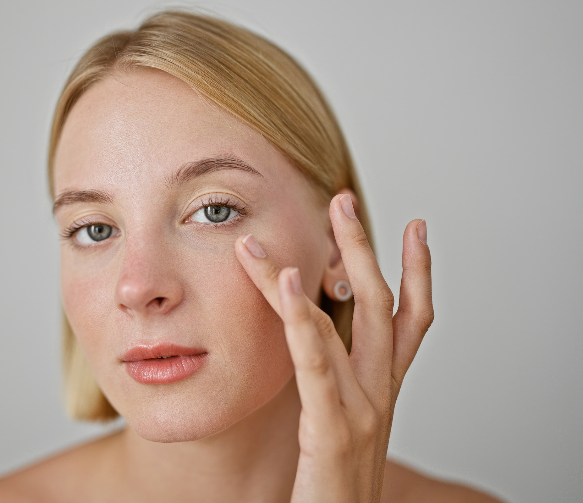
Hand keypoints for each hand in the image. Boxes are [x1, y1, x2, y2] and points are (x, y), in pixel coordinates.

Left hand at [234, 194, 432, 501]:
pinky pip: (316, 363)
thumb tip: (312, 346)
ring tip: (304, 222)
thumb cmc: (333, 488)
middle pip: (380, 305)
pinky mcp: (333, 430)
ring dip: (321, 265)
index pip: (408, 321)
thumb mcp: (340, 426)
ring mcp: (361, 409)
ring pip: (344, 320)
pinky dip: (300, 318)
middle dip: (364, 248)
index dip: (417, 272)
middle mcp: (379, 394)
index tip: (413, 228)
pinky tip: (285, 281)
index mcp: (381, 391)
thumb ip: (333, 387)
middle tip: (343, 200)